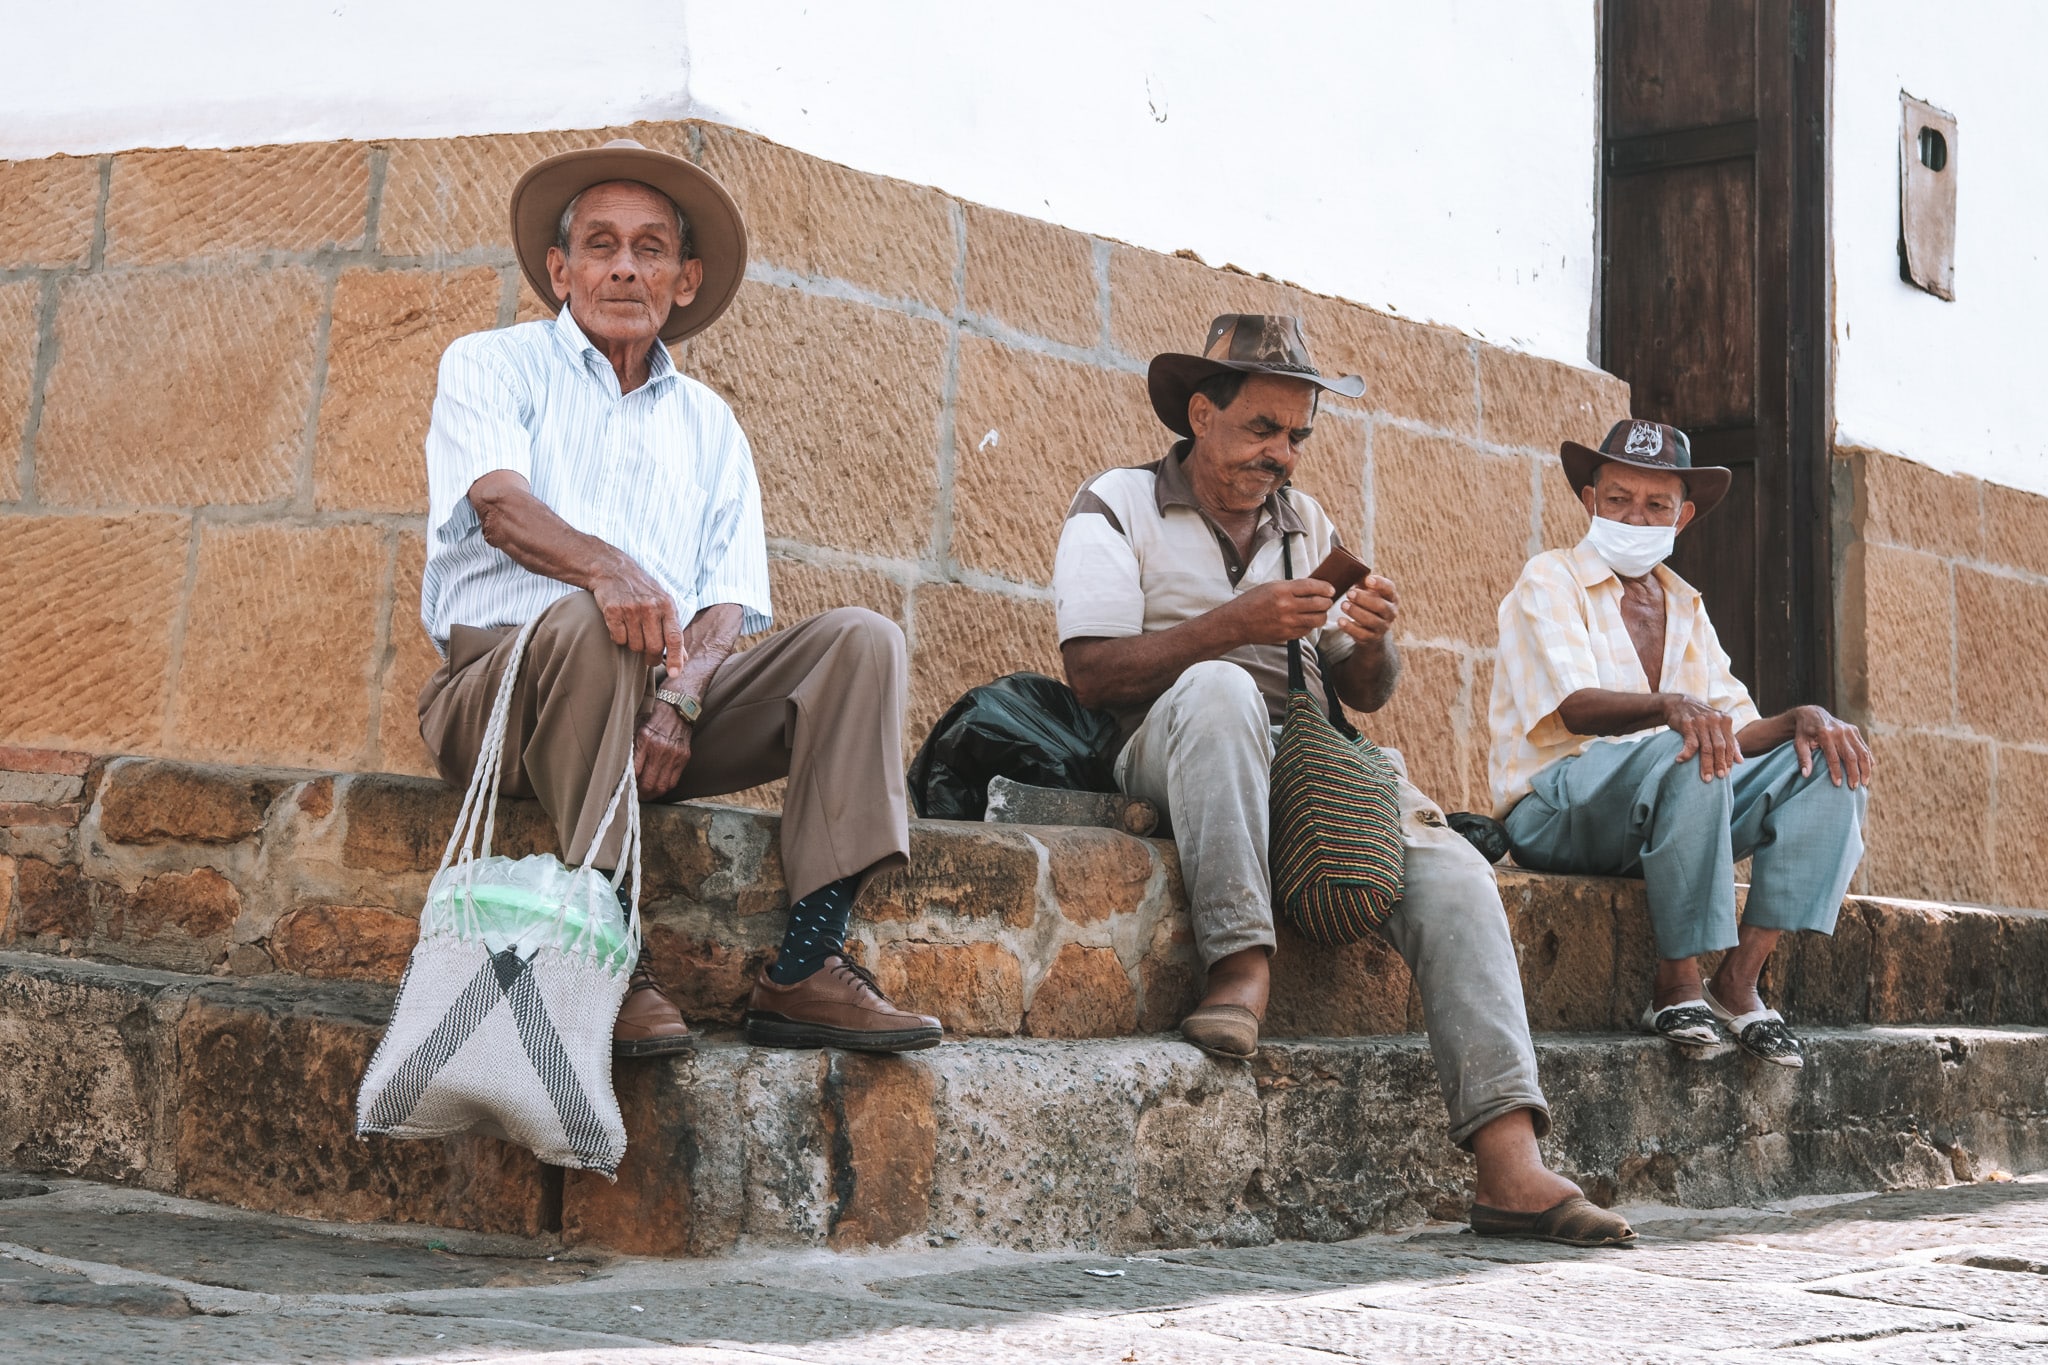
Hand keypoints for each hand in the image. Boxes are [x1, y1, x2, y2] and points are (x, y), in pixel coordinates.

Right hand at [590, 551, 686, 668]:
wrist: (614, 570)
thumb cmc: (643, 592)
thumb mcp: (663, 605)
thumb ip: (673, 631)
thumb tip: (683, 658)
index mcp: (667, 606)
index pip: (674, 637)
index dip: (676, 658)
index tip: (674, 673)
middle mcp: (650, 607)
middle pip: (654, 646)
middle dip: (652, 658)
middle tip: (649, 658)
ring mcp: (631, 608)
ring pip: (635, 646)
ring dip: (634, 646)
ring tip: (634, 632)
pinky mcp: (612, 610)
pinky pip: (618, 639)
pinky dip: (619, 639)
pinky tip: (620, 626)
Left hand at [633, 697, 691, 798]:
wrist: (677, 708)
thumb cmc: (653, 717)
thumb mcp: (636, 727)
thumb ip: (631, 747)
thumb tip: (621, 767)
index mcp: (645, 740)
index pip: (635, 771)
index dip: (629, 784)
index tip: (625, 788)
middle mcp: (660, 749)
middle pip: (648, 782)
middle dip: (640, 794)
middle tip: (635, 796)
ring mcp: (674, 755)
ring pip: (662, 785)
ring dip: (652, 794)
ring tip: (646, 795)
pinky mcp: (684, 758)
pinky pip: (673, 780)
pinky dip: (664, 788)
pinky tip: (658, 788)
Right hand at [1229, 578, 1337, 645]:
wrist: (1237, 623)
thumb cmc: (1252, 602)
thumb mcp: (1270, 587)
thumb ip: (1291, 587)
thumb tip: (1312, 587)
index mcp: (1282, 590)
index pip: (1312, 586)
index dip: (1326, 587)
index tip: (1330, 589)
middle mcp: (1287, 606)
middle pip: (1320, 604)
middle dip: (1327, 601)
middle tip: (1327, 600)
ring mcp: (1288, 623)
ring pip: (1317, 619)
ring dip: (1322, 615)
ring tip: (1319, 611)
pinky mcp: (1287, 635)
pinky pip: (1307, 630)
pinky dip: (1310, 625)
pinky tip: (1306, 620)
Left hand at [1335, 576, 1398, 646]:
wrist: (1370, 628)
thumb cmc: (1368, 602)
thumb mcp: (1367, 590)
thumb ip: (1363, 577)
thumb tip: (1356, 560)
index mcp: (1391, 597)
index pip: (1389, 589)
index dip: (1380, 584)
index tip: (1368, 580)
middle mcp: (1390, 612)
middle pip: (1381, 606)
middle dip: (1364, 599)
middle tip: (1349, 593)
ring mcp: (1383, 626)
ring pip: (1372, 621)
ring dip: (1356, 612)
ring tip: (1343, 605)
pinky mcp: (1373, 638)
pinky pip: (1363, 635)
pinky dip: (1350, 628)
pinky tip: (1340, 621)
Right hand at [1661, 694, 1741, 780]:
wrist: (1678, 703)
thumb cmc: (1700, 718)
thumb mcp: (1717, 726)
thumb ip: (1729, 741)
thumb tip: (1740, 761)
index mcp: (1725, 720)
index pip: (1729, 744)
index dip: (1729, 759)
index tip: (1727, 773)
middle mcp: (1714, 720)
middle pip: (1719, 747)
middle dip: (1719, 763)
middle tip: (1719, 777)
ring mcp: (1701, 722)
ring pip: (1707, 747)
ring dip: (1706, 764)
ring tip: (1706, 777)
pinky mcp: (1687, 724)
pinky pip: (1690, 743)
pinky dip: (1687, 754)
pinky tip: (1682, 760)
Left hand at [1791, 705, 1873, 788]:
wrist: (1812, 713)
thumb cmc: (1804, 732)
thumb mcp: (1799, 743)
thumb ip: (1803, 758)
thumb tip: (1805, 775)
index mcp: (1825, 734)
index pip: (1833, 757)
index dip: (1836, 772)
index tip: (1838, 785)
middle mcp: (1839, 731)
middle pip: (1851, 756)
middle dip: (1854, 773)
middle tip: (1854, 787)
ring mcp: (1849, 730)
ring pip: (1862, 752)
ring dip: (1865, 768)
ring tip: (1864, 783)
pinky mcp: (1854, 730)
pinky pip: (1864, 747)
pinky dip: (1868, 759)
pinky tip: (1869, 771)